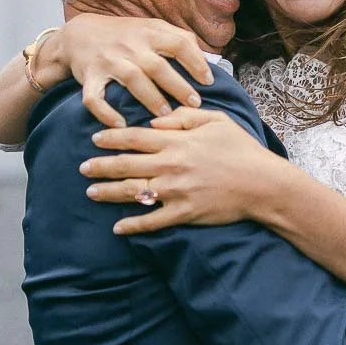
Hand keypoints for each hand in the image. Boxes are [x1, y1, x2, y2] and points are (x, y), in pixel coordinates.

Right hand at [43, 14, 214, 128]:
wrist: (79, 34)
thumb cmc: (123, 34)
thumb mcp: (150, 27)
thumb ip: (178, 38)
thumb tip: (208, 58)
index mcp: (148, 32)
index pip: (178, 43)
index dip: (196, 62)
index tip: (207, 82)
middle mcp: (129, 45)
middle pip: (158, 65)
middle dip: (178, 86)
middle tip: (194, 104)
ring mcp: (108, 60)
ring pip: (132, 79)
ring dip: (150, 98)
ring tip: (165, 115)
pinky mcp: (89, 77)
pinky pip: (95, 98)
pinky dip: (106, 113)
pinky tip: (121, 125)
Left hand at [82, 107, 286, 234]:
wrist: (263, 184)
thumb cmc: (242, 149)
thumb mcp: (216, 121)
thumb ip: (185, 117)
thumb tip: (156, 120)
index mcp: (177, 142)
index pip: (135, 138)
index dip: (112, 138)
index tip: (95, 140)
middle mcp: (171, 166)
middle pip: (126, 165)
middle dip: (101, 166)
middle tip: (82, 168)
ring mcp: (176, 191)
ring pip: (133, 192)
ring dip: (109, 193)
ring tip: (91, 193)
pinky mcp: (184, 213)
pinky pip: (153, 222)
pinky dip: (133, 226)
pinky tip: (118, 228)